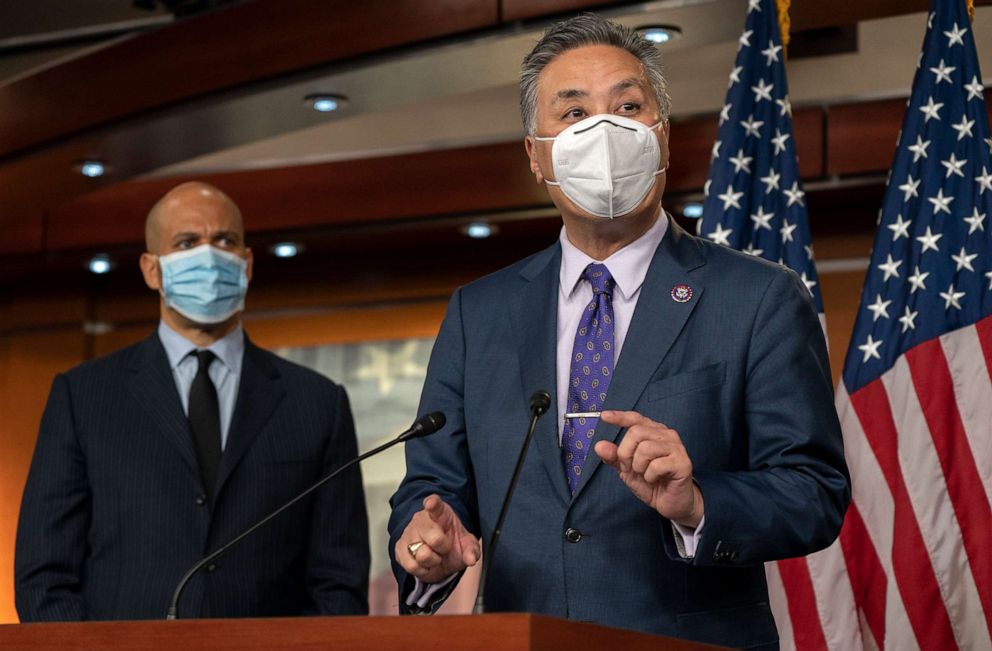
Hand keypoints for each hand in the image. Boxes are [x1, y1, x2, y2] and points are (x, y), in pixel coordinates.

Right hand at [394, 494, 480, 583]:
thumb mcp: (466, 545)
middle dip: (444, 548)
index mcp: (440, 512)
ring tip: (435, 555)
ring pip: (422, 555)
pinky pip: (411, 565)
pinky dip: (422, 570)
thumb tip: (471, 559)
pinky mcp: (399, 548)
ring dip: (433, 561)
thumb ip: (471, 550)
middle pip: (434, 538)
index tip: (431, 503)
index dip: (433, 503)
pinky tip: (426, 564)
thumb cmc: (452, 544)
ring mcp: (409, 533)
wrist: (438, 555)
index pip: (435, 505)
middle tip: (445, 548)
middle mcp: (421, 520)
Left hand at [594, 410, 703, 527]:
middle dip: (625, 453)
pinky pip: (656, 465)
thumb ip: (614, 457)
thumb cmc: (652, 483)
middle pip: (635, 432)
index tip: (604, 416)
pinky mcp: (682, 462)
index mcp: (653, 432)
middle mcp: (666, 435)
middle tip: (630, 468)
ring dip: (638, 466)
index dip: (619, 417)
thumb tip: (599, 446)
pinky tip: (655, 479)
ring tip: (645, 474)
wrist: (672, 503)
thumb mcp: (627, 469)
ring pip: (645, 448)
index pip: (635, 419)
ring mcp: (676, 447)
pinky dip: (649, 476)